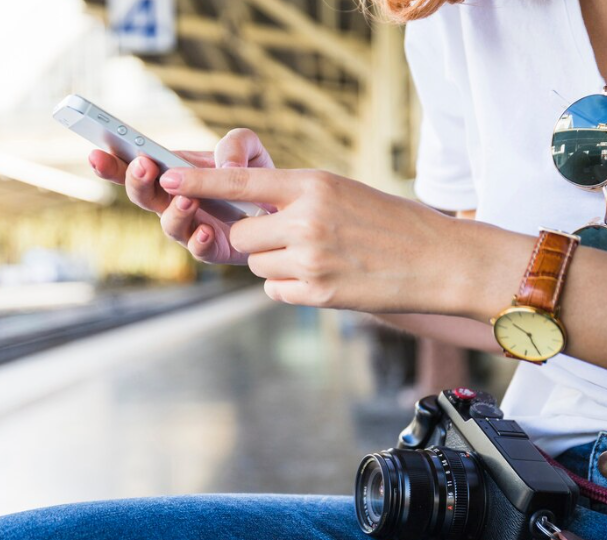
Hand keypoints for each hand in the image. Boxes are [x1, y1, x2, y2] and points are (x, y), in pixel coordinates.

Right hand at [88, 128, 273, 263]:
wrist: (285, 208)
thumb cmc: (257, 175)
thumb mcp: (249, 147)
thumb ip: (235, 143)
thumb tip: (223, 163)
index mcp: (173, 173)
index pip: (134, 168)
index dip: (111, 164)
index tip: (96, 154)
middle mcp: (173, 202)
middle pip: (142, 196)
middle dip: (136, 182)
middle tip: (143, 166)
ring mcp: (190, 228)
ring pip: (168, 225)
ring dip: (173, 211)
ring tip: (187, 198)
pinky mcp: (212, 249)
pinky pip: (198, 250)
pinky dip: (199, 241)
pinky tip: (206, 231)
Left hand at [157, 166, 477, 314]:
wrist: (440, 260)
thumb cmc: (390, 222)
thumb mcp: (341, 192)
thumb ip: (293, 198)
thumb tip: (244, 215)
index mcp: (312, 185)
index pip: (240, 182)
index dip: (198, 182)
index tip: (167, 178)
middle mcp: (306, 220)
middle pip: (240, 236)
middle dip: (254, 240)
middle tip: (290, 238)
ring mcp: (310, 260)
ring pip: (256, 265)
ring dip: (276, 264)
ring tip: (320, 257)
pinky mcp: (317, 294)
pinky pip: (274, 289)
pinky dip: (291, 286)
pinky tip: (327, 277)